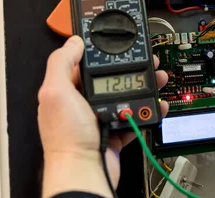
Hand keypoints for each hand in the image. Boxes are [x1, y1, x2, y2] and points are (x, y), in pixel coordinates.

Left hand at [38, 36, 168, 196]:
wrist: (84, 171)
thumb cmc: (67, 137)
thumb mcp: (56, 91)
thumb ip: (61, 62)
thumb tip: (73, 41)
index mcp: (67, 91)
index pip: (85, 64)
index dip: (104, 52)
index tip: (120, 44)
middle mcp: (83, 104)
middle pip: (112, 78)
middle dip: (132, 68)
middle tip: (148, 61)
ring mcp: (101, 118)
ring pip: (127, 95)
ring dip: (145, 86)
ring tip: (158, 79)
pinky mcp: (116, 132)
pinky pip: (136, 116)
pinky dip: (149, 110)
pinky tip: (157, 104)